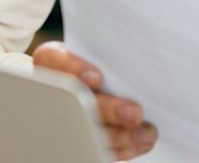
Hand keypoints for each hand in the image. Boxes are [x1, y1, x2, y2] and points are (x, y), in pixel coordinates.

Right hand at [32, 41, 156, 159]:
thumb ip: (114, 56)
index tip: (97, 78)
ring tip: (146, 134)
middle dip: (108, 109)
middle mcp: (56, 88)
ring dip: (120, 135)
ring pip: (86, 130)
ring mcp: (64, 116)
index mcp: (54, 60)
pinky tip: (140, 143)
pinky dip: (121, 149)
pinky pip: (95, 149)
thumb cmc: (106, 59)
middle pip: (75, 101)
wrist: (103, 79)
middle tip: (134, 113)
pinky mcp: (79, 137)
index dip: (74, 69)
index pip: (52, 59)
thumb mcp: (104, 51)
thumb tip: (146, 64)